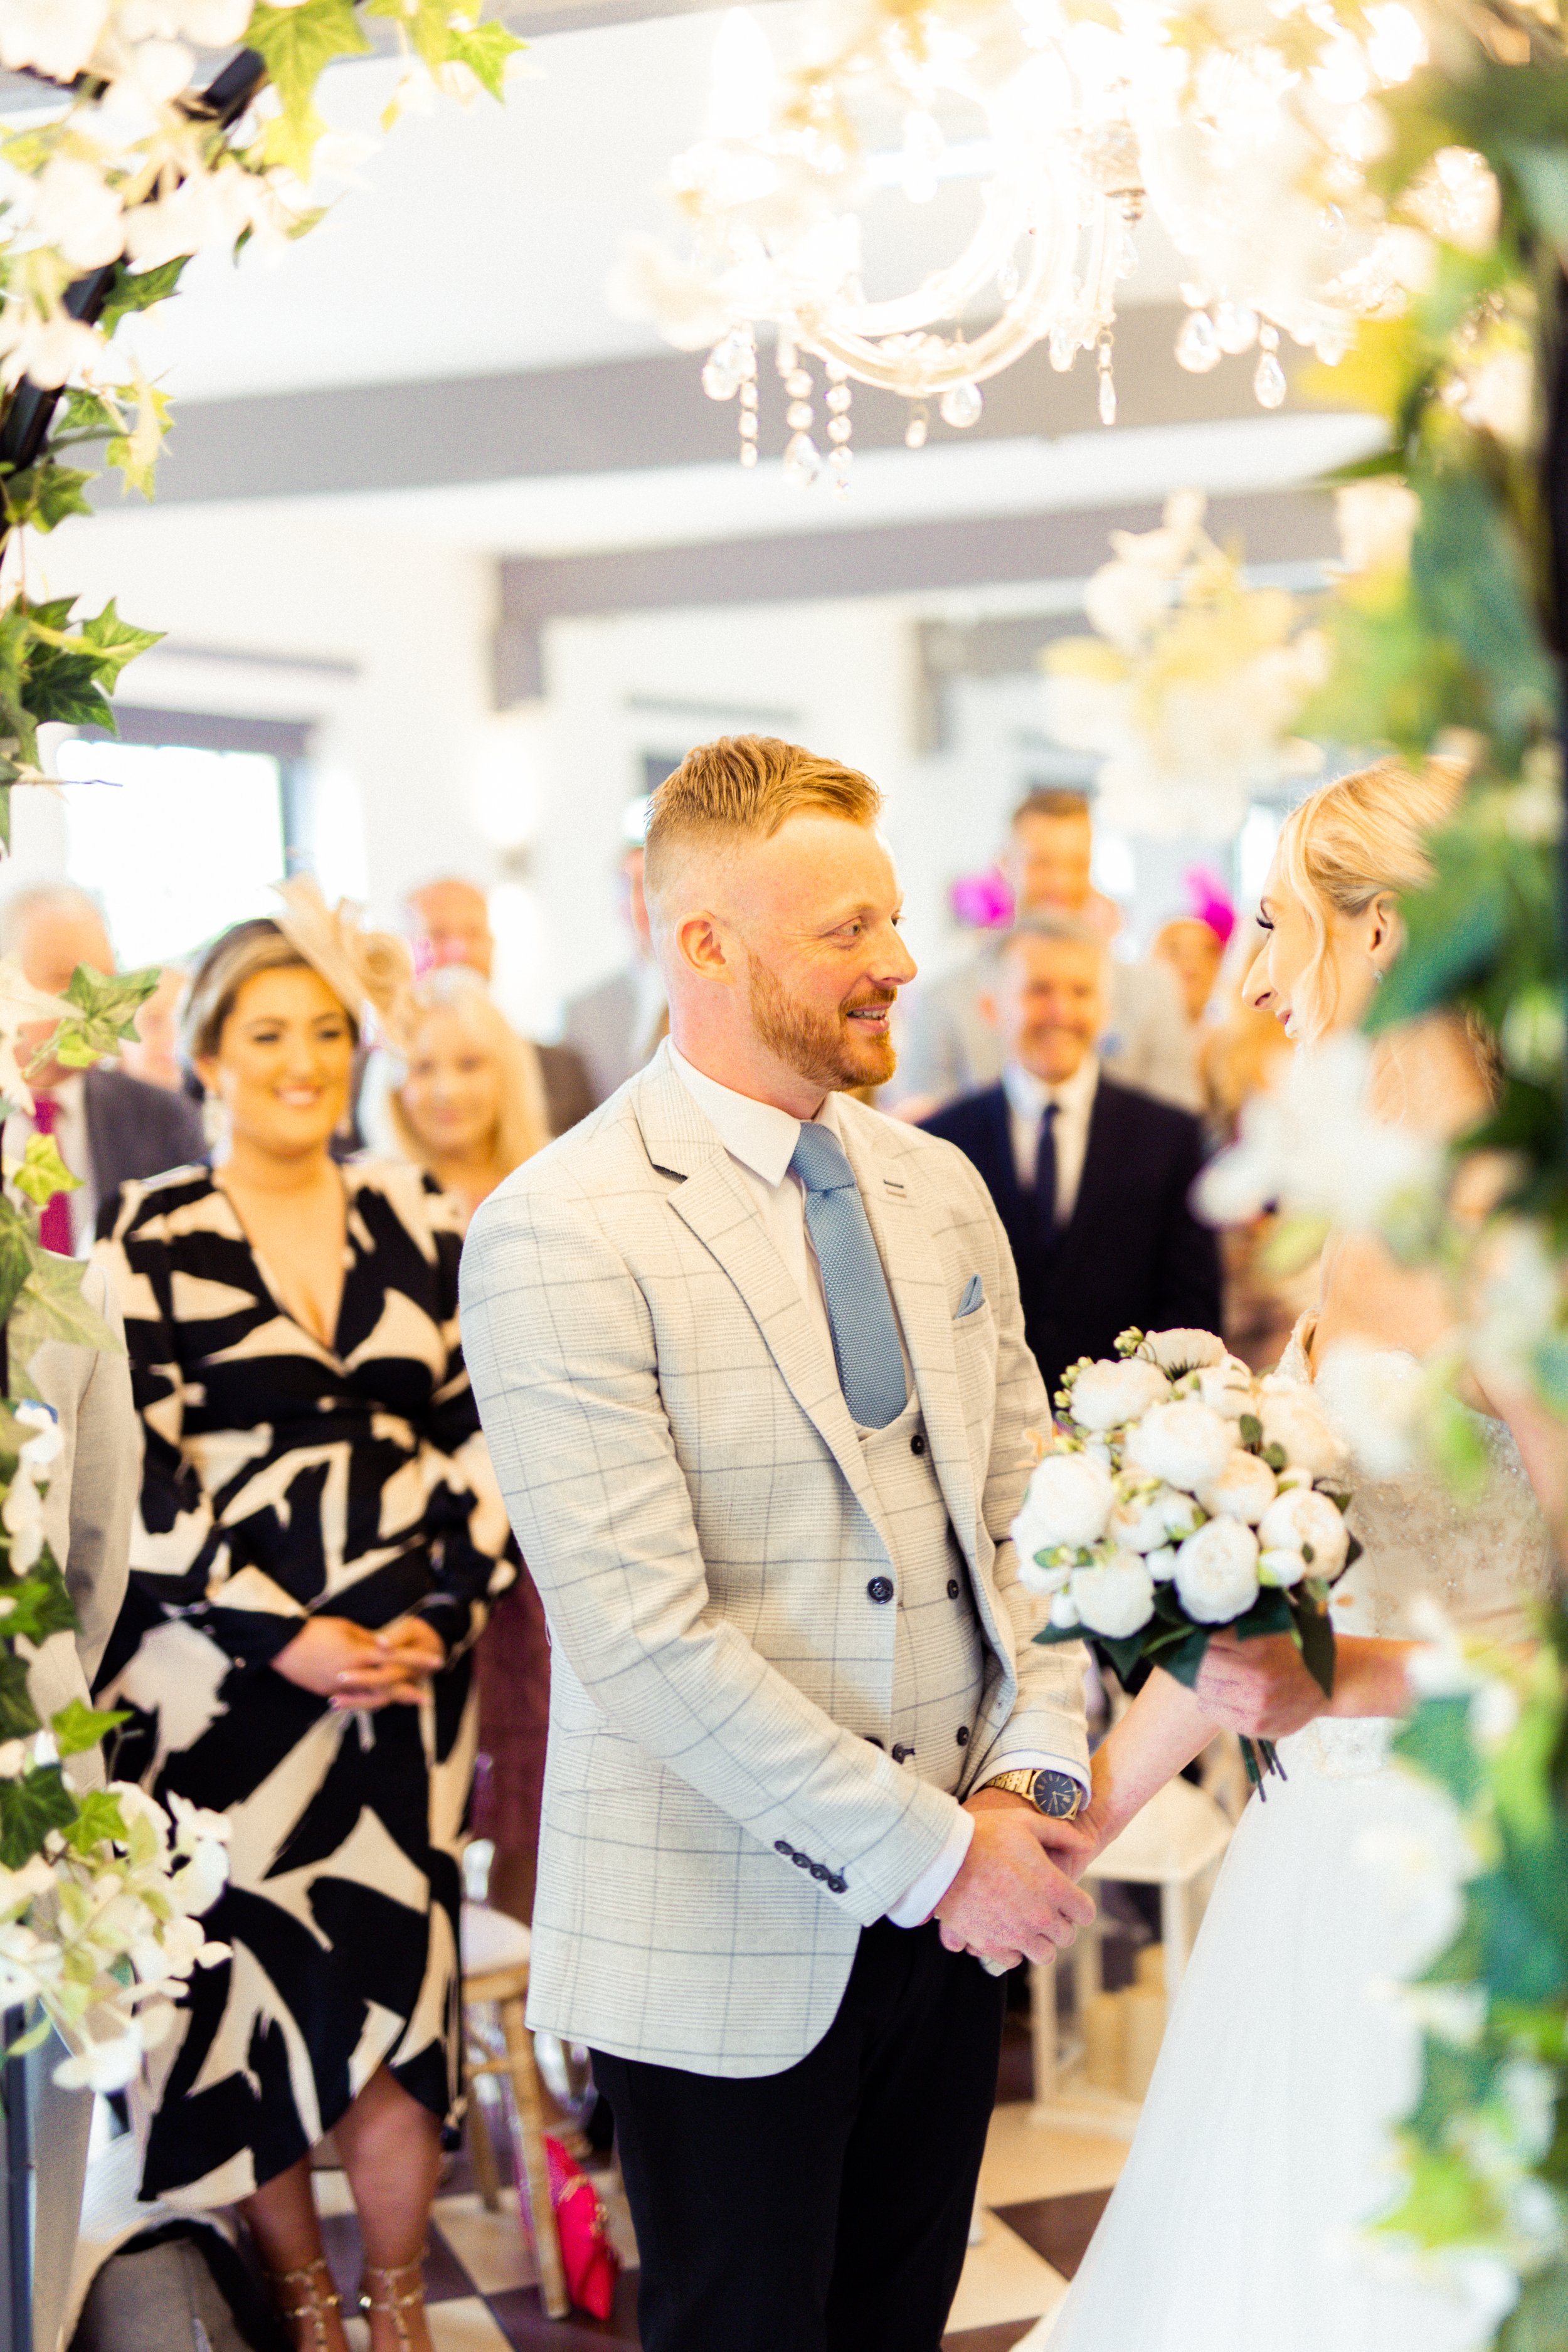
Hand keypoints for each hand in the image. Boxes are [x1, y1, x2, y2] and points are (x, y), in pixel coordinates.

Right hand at [273, 1616, 444, 1711]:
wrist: (283, 1646)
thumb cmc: (316, 1630)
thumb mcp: (346, 1628)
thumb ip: (368, 1640)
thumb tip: (385, 1646)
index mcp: (359, 1653)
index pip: (396, 1657)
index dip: (417, 1660)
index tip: (437, 1661)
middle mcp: (353, 1674)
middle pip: (386, 1685)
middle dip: (408, 1690)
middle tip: (427, 1696)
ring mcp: (339, 1687)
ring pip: (370, 1697)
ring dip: (390, 1698)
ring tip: (407, 1700)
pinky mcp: (327, 1692)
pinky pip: (352, 1697)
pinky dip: (366, 1698)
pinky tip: (377, 1699)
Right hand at [933, 1792, 1094, 1969]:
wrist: (940, 1854)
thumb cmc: (983, 1834)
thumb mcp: (1025, 1822)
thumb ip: (1061, 1834)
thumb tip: (1086, 1844)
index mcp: (1052, 1887)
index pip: (1085, 1913)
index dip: (1079, 1905)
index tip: (1068, 1899)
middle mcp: (1038, 1916)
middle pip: (1066, 1936)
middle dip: (1059, 1923)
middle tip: (1044, 1907)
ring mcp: (1014, 1934)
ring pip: (1043, 1954)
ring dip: (1038, 1941)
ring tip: (1025, 1922)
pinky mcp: (990, 1944)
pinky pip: (1012, 1960)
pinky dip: (1010, 1949)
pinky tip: (1002, 1929)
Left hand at [1191, 1630, 1325, 1740]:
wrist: (1325, 1684)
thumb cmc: (1288, 1649)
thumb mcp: (1268, 1626)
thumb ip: (1235, 1623)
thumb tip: (1195, 1620)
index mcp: (1258, 1644)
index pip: (1205, 1639)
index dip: (1200, 1637)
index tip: (1199, 1636)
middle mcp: (1257, 1675)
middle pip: (1201, 1666)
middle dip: (1199, 1660)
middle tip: (1206, 1657)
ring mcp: (1257, 1704)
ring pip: (1203, 1690)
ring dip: (1204, 1681)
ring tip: (1217, 1675)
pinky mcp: (1256, 1727)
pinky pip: (1212, 1711)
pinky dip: (1213, 1701)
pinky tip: (1226, 1694)